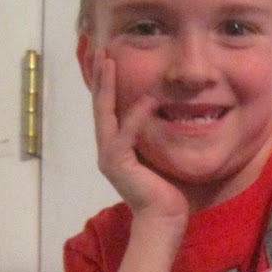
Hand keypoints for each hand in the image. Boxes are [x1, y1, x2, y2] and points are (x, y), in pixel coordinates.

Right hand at [90, 48, 190, 224]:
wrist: (163, 222)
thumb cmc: (168, 193)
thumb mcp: (162, 155)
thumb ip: (158, 134)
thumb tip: (172, 112)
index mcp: (116, 147)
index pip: (109, 108)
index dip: (107, 83)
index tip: (109, 58)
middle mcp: (108, 149)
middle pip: (100, 105)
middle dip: (101, 77)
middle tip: (102, 50)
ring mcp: (110, 156)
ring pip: (105, 113)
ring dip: (107, 86)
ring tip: (108, 61)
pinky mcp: (118, 164)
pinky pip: (127, 133)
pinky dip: (137, 114)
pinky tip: (149, 97)